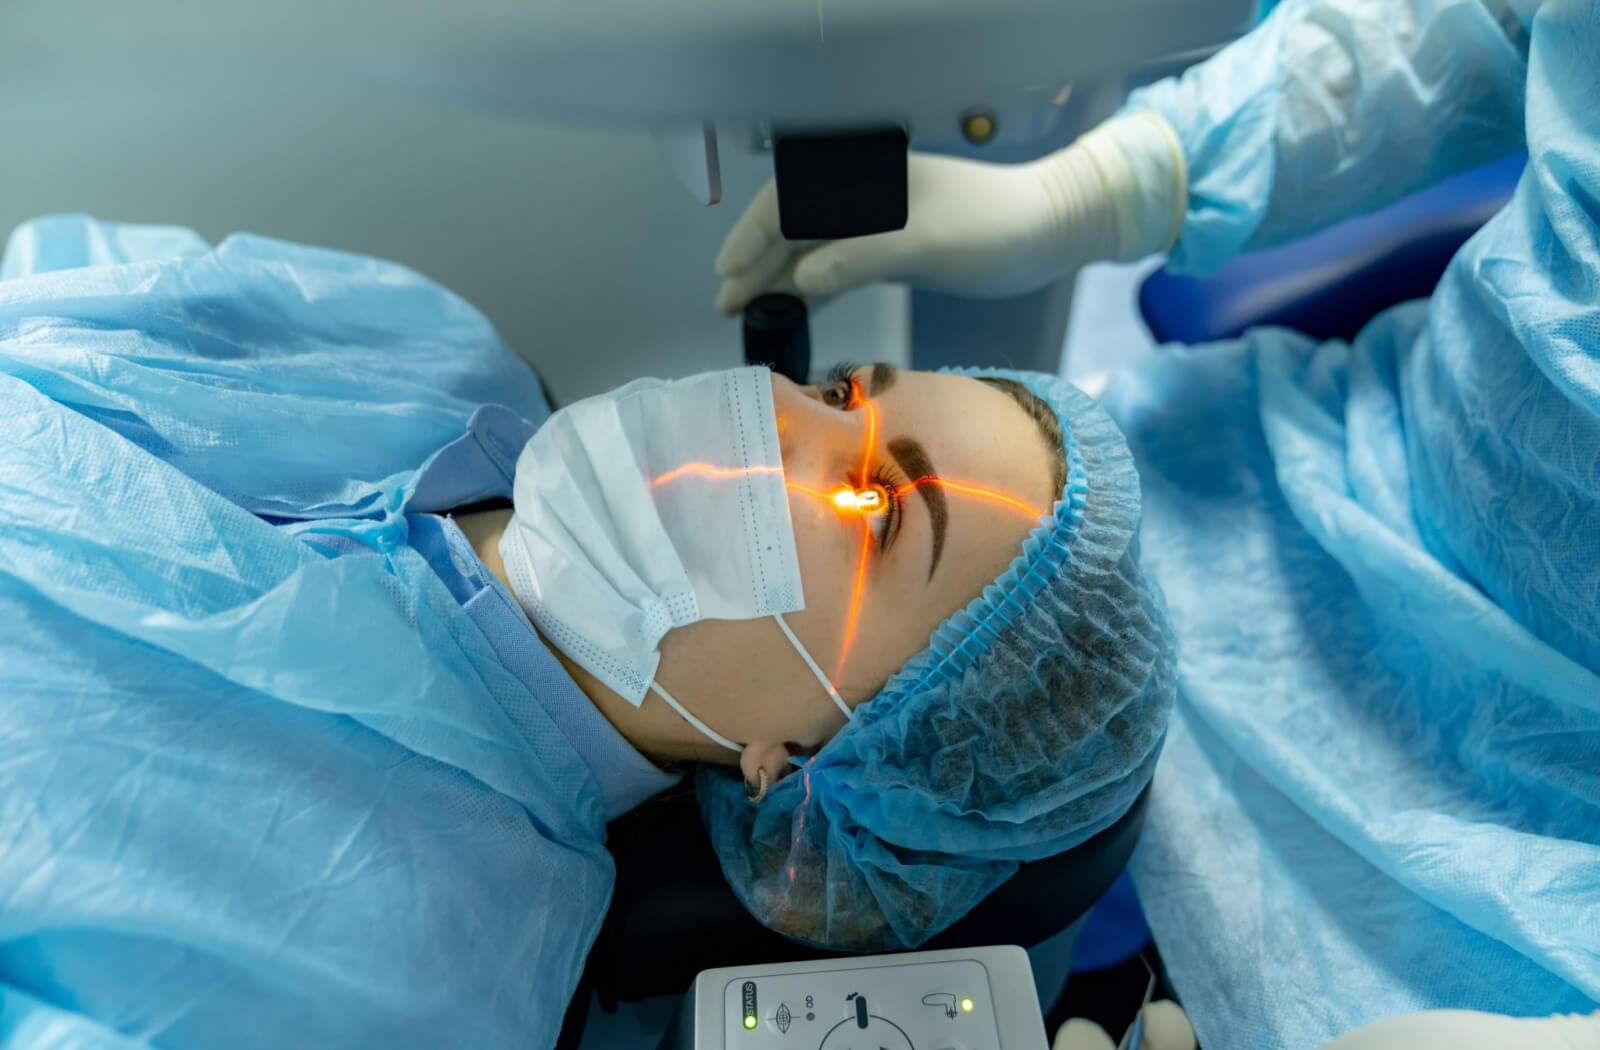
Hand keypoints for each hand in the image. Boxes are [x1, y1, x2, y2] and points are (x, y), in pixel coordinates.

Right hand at [714, 111, 1185, 313]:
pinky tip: (792, 309)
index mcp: (864, 176)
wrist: (1049, 231)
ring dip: (779, 279)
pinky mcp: (892, 248)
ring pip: (812, 248)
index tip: (728, 273)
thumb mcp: (921, 244)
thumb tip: (798, 281)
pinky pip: (837, 265)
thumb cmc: (991, 227)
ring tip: (746, 314)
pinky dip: (812, 286)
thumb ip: (856, 259)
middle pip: (793, 226)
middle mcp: (862, 194)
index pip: (788, 202)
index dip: (751, 237)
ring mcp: (876, 222)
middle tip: (726, 305)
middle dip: (756, 263)